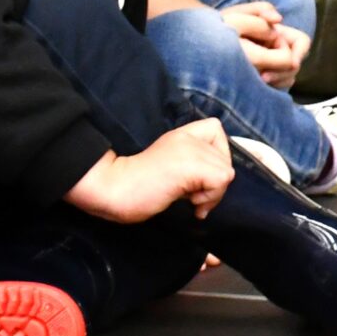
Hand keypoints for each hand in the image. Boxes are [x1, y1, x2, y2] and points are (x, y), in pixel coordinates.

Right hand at [65, 119, 232, 222]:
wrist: (111, 188)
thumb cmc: (134, 186)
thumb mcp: (170, 168)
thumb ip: (191, 166)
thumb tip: (216, 183)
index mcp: (181, 135)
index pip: (216, 129)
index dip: (217, 154)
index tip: (200, 176)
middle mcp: (188, 137)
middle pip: (225, 157)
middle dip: (214, 182)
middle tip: (194, 197)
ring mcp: (190, 150)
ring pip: (226, 171)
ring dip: (213, 194)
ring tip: (191, 202)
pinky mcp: (191, 166)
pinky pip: (221, 180)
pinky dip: (211, 198)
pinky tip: (192, 206)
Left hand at [221, 3, 302, 86]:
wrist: (201, 41)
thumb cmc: (221, 24)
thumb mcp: (239, 12)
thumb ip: (261, 11)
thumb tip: (279, 20)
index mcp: (278, 33)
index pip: (301, 42)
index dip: (298, 52)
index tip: (288, 62)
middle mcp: (277, 50)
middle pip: (295, 64)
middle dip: (283, 72)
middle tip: (263, 77)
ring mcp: (270, 66)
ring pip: (286, 79)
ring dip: (276, 82)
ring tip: (256, 81)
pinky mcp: (260, 80)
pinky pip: (273, 89)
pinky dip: (267, 90)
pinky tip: (252, 86)